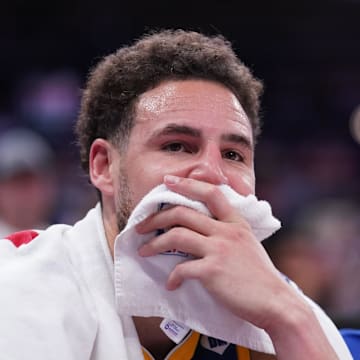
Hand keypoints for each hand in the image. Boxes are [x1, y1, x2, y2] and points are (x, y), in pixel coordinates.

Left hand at [137, 175, 286, 328]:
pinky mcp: (213, 271)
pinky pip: (182, 268)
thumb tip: (203, 231)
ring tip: (144, 251)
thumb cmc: (259, 276)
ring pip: (176, 235)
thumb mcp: (247, 244)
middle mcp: (227, 231)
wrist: (276, 303)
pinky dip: (172, 276)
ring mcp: (220, 249)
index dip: (187, 184)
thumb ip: (228, 232)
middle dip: (157, 217)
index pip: (210, 193)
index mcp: (236, 222)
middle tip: (141, 226)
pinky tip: (171, 283)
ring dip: (155, 243)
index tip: (168, 181)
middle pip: (183, 212)